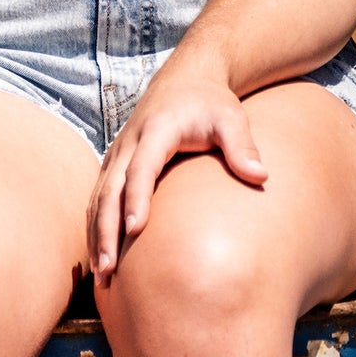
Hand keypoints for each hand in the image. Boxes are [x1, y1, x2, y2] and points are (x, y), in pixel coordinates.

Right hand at [90, 65, 266, 277]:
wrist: (186, 80)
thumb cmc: (212, 103)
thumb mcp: (232, 118)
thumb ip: (243, 146)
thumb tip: (261, 177)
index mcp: (156, 131)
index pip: (141, 168)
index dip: (136, 198)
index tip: (135, 230)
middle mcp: (129, 144)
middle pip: (109, 191)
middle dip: (106, 232)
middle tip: (108, 270)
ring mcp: (117, 155)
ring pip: (98, 200)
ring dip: (96, 237)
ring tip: (101, 277)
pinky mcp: (114, 166)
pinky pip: (98, 200)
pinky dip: (95, 228)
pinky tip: (101, 258)